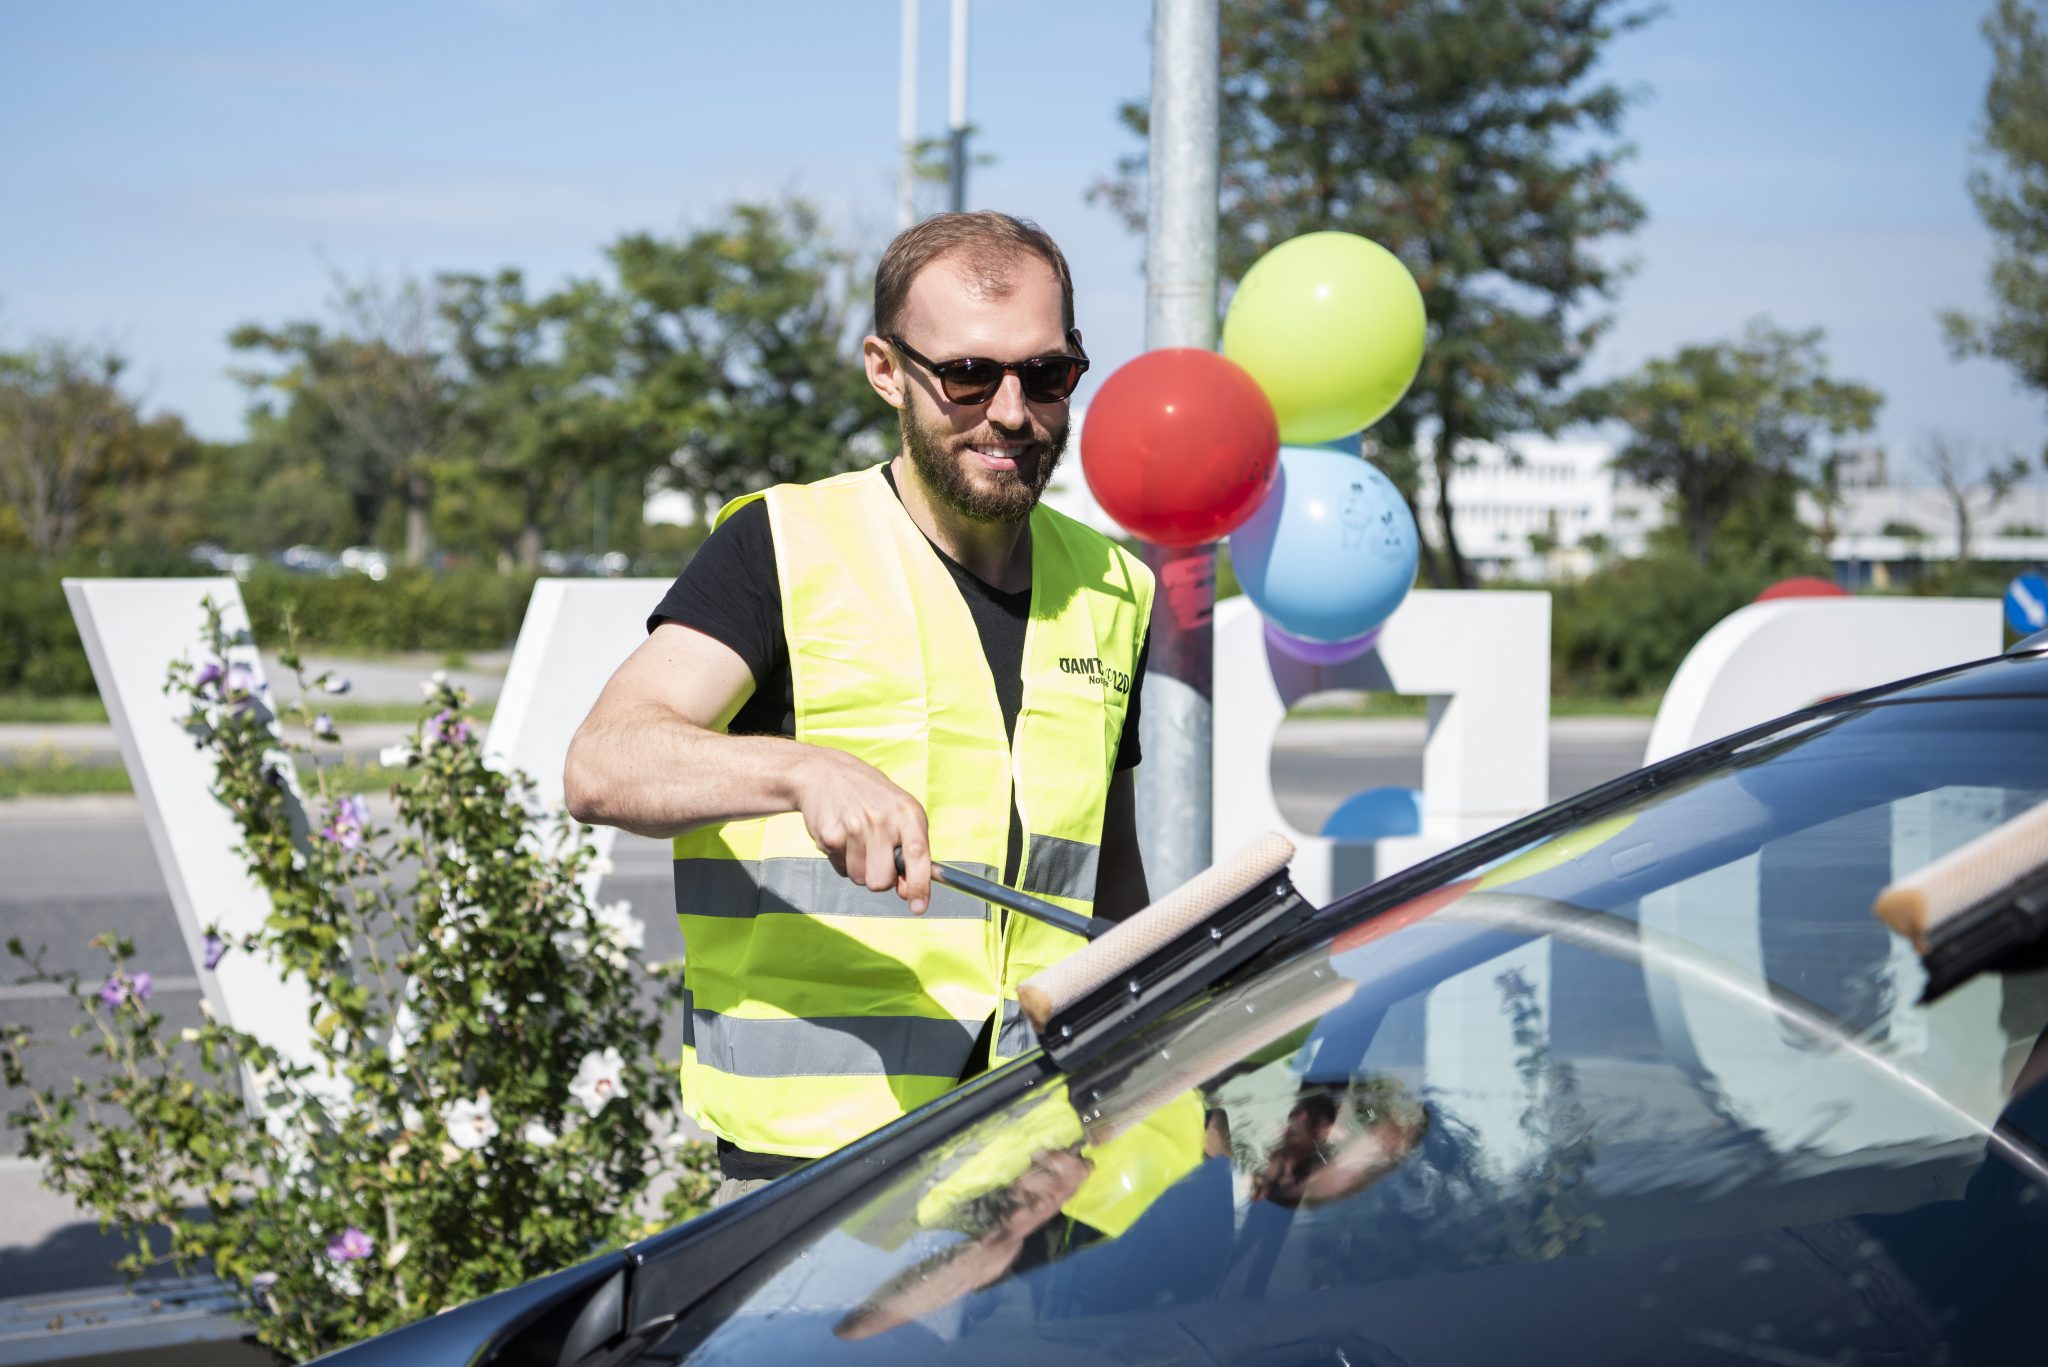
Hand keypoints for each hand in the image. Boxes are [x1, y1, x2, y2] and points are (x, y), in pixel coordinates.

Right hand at [793, 747, 932, 913]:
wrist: (825, 774)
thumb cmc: (871, 798)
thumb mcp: (900, 814)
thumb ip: (910, 851)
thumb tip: (909, 892)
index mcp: (908, 813)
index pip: (918, 855)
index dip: (920, 886)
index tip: (919, 908)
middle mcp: (882, 819)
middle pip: (881, 881)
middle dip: (879, 879)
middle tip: (875, 857)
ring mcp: (855, 827)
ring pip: (859, 879)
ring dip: (859, 868)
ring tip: (857, 840)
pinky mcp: (830, 835)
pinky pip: (840, 870)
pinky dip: (842, 860)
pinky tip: (841, 836)